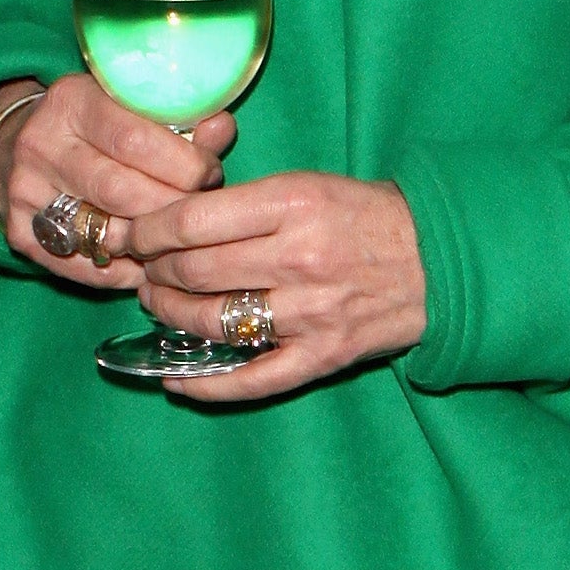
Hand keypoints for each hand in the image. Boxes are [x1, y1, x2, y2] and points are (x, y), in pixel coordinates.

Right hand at [0, 75, 234, 292]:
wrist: (19, 144)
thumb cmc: (94, 124)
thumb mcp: (130, 106)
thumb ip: (181, 119)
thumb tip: (222, 130)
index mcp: (71, 100)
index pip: (135, 139)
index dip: (184, 163)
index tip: (209, 173)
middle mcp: (40, 144)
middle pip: (122, 191)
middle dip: (172, 207)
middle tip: (197, 210)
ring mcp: (23, 192)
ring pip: (104, 233)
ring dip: (150, 243)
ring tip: (173, 235)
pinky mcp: (17, 233)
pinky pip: (82, 266)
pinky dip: (122, 271)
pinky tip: (144, 261)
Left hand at [122, 172, 426, 403]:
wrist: (436, 258)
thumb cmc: (362, 214)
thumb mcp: (306, 184)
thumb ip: (244, 204)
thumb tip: (172, 225)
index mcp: (292, 203)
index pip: (193, 221)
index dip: (149, 231)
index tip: (133, 234)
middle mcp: (298, 258)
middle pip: (195, 271)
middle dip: (155, 272)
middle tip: (145, 270)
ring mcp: (310, 312)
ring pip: (213, 323)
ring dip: (171, 316)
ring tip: (160, 305)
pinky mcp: (322, 356)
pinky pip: (253, 380)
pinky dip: (207, 386)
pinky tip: (178, 381)